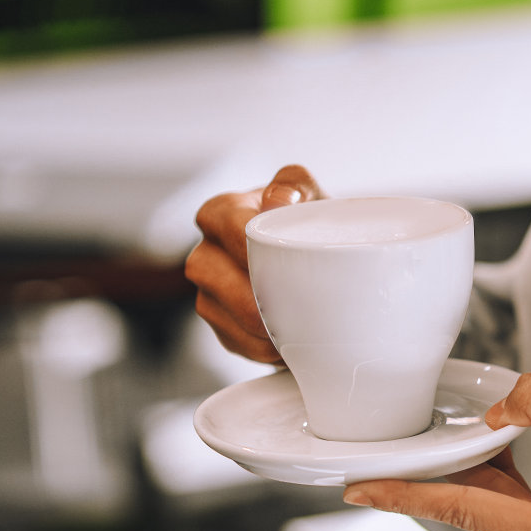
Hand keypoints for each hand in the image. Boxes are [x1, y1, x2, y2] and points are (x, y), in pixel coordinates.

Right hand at [185, 165, 323, 362]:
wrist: (323, 265)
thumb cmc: (312, 226)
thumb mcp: (310, 196)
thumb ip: (296, 183)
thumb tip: (278, 199)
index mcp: (220, 213)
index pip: (225, 224)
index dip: (251, 243)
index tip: (281, 257)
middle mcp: (206, 252)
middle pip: (215, 275)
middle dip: (257, 293)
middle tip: (297, 304)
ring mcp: (209, 292)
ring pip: (222, 313)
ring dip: (262, 326)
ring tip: (299, 328)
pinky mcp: (222, 326)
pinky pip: (234, 341)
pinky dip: (263, 347)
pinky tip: (288, 344)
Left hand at [342, 373, 530, 530]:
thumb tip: (496, 413)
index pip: (464, 510)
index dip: (405, 497)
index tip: (360, 491)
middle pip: (486, 519)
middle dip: (457, 482)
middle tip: (422, 451)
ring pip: (509, 529)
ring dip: (492, 492)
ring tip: (478, 451)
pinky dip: (519, 506)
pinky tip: (514, 473)